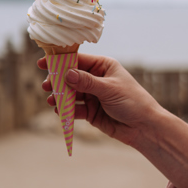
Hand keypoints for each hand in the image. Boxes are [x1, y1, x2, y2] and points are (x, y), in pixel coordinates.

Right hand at [37, 53, 162, 145]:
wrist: (144, 127)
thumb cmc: (133, 101)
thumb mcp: (109, 89)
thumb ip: (87, 82)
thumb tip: (67, 74)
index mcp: (103, 66)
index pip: (78, 60)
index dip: (60, 61)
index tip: (43, 63)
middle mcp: (96, 79)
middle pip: (71, 77)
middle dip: (58, 81)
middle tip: (47, 86)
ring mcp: (93, 96)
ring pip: (71, 94)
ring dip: (60, 97)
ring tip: (52, 101)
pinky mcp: (91, 112)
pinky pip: (75, 109)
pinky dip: (66, 110)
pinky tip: (60, 111)